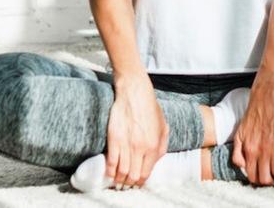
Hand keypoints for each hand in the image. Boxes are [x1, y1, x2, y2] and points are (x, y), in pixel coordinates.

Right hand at [105, 75, 168, 189]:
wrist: (135, 92)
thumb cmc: (150, 108)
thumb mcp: (163, 127)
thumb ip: (162, 146)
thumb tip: (155, 162)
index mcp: (154, 146)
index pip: (146, 173)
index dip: (140, 181)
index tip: (137, 181)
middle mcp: (140, 148)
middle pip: (133, 175)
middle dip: (129, 182)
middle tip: (126, 182)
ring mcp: (126, 144)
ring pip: (122, 171)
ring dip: (119, 179)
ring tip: (118, 179)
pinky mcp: (114, 138)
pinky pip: (111, 161)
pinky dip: (110, 170)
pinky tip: (110, 171)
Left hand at [231, 80, 273, 186]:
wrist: (266, 98)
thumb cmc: (252, 116)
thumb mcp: (239, 134)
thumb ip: (237, 152)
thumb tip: (242, 168)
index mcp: (249, 151)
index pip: (252, 177)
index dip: (258, 182)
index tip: (264, 180)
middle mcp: (260, 152)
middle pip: (266, 179)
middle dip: (271, 184)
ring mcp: (273, 148)